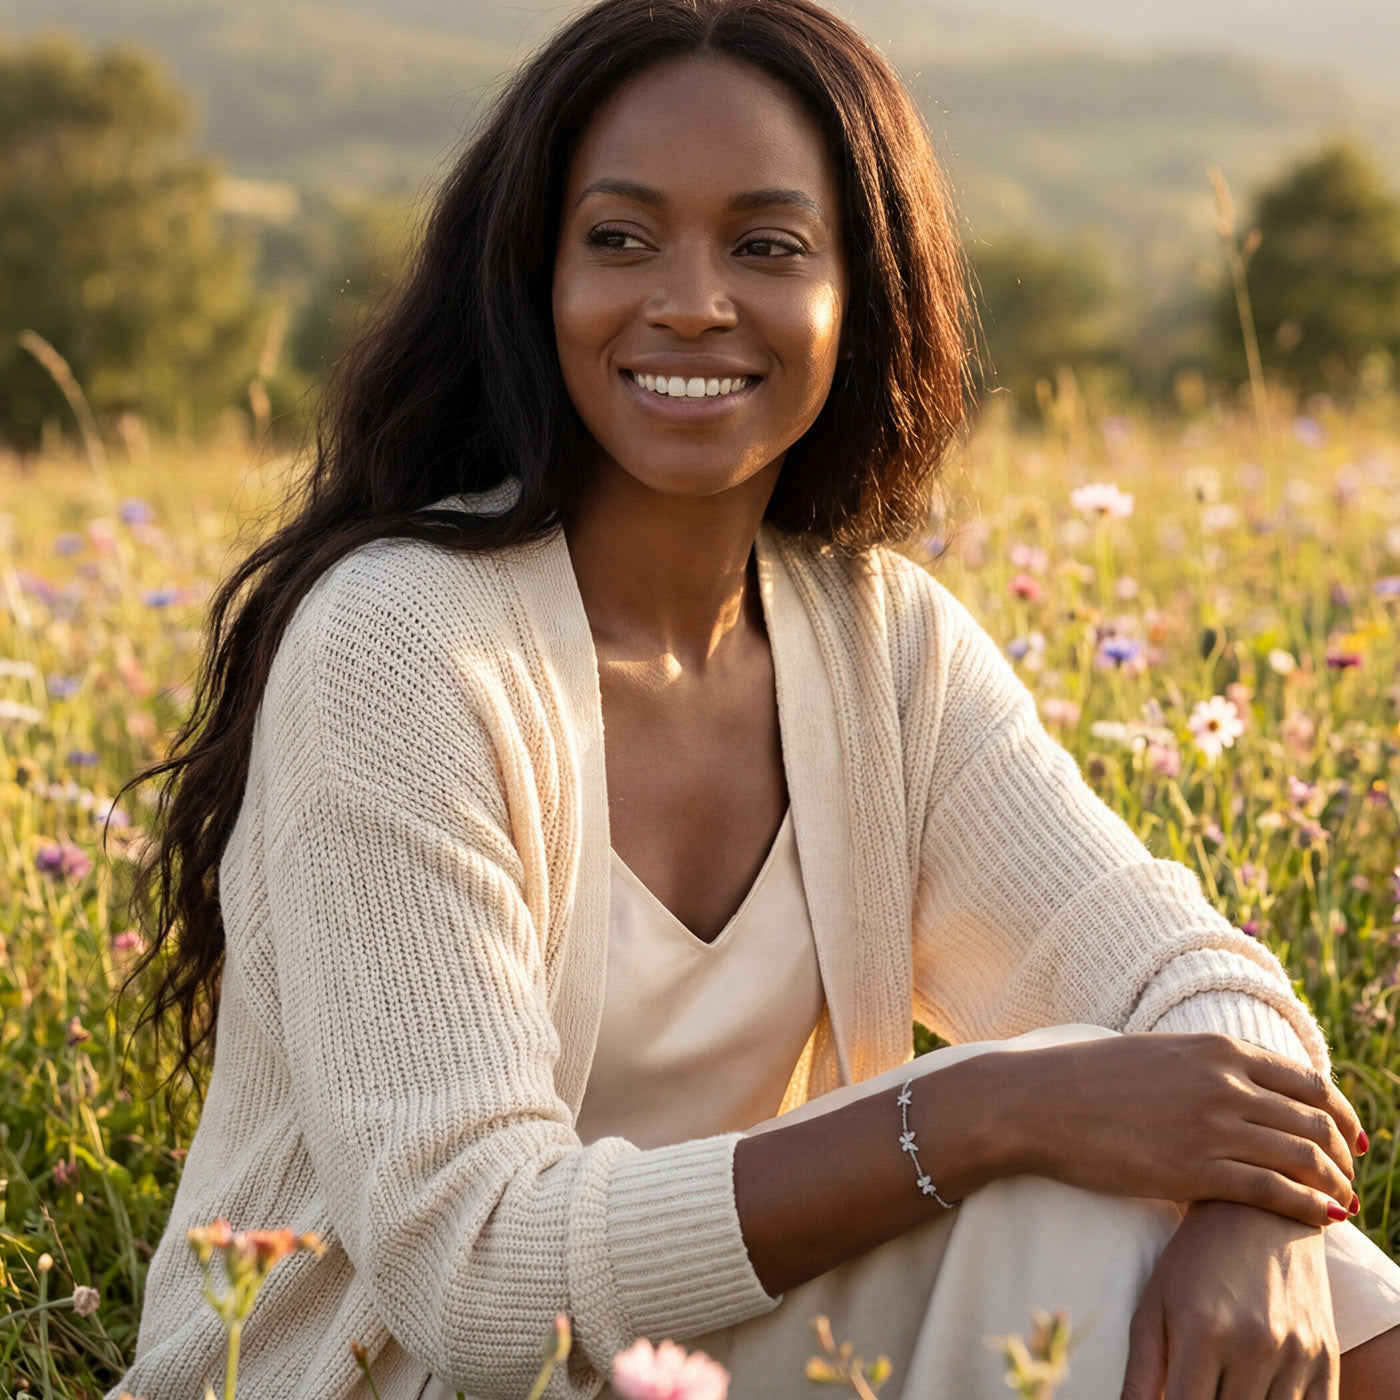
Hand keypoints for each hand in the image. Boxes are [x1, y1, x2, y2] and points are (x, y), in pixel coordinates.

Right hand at [999, 1033, 1361, 1226]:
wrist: (1039, 1102)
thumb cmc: (1090, 1080)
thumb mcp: (1158, 1053)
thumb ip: (1205, 1065)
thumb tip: (1240, 1082)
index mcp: (1217, 1049)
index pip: (1309, 1082)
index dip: (1343, 1113)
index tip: (1351, 1137)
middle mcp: (1224, 1082)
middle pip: (1315, 1121)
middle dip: (1343, 1155)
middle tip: (1347, 1178)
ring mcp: (1211, 1126)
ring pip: (1303, 1157)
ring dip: (1331, 1184)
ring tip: (1339, 1203)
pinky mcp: (1194, 1170)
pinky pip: (1272, 1191)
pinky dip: (1306, 1206)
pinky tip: (1318, 1218)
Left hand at [1121, 1199, 1337, 1399]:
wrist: (1257, 1212)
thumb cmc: (1193, 1260)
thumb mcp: (1154, 1304)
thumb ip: (1141, 1371)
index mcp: (1201, 1333)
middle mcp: (1252, 1345)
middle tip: (1198, 1391)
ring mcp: (1295, 1353)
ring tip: (1224, 1388)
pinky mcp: (1325, 1357)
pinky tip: (1259, 1395)